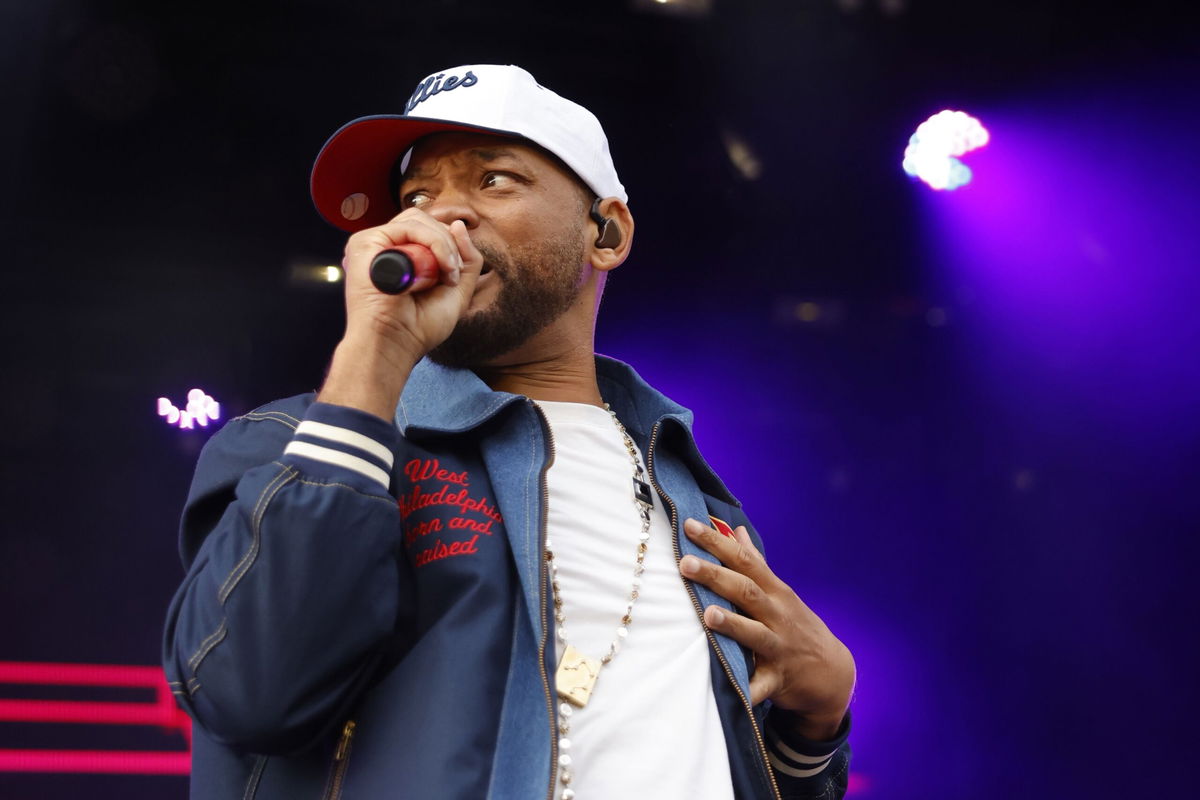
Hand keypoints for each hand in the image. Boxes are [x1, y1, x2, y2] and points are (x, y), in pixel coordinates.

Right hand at [319, 209, 483, 419]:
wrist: (396, 343)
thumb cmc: (419, 326)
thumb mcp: (456, 290)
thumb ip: (466, 258)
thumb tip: (459, 224)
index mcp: (401, 254)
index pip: (429, 228)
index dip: (450, 243)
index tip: (456, 273)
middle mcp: (385, 246)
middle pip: (425, 220)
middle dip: (449, 243)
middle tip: (453, 274)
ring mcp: (374, 243)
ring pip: (419, 220)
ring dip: (443, 245)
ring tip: (447, 274)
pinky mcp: (366, 243)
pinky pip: (409, 227)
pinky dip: (433, 244)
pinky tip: (438, 269)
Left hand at [679, 518, 854, 740]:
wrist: (832, 672)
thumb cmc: (796, 625)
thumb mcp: (780, 591)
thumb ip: (755, 562)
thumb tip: (735, 530)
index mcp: (775, 591)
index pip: (744, 560)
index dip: (718, 542)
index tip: (689, 526)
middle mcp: (777, 615)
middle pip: (746, 591)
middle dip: (716, 577)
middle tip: (686, 564)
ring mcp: (779, 647)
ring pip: (755, 634)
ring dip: (733, 624)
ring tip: (709, 614)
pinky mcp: (777, 679)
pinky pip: (761, 686)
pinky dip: (749, 689)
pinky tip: (733, 690)